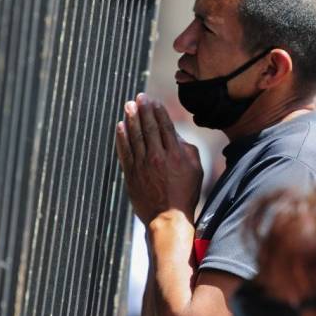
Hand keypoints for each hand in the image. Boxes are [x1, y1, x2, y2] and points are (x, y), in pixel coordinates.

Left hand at [116, 93, 202, 224]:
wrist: (168, 218)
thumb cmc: (185, 194)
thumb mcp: (195, 170)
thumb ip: (186, 149)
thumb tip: (174, 134)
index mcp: (175, 154)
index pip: (164, 126)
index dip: (158, 111)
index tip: (153, 101)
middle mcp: (157, 157)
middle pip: (148, 127)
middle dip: (143, 110)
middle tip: (139, 97)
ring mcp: (142, 165)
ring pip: (135, 136)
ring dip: (131, 119)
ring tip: (128, 106)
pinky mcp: (131, 174)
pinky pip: (124, 151)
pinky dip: (121, 138)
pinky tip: (120, 126)